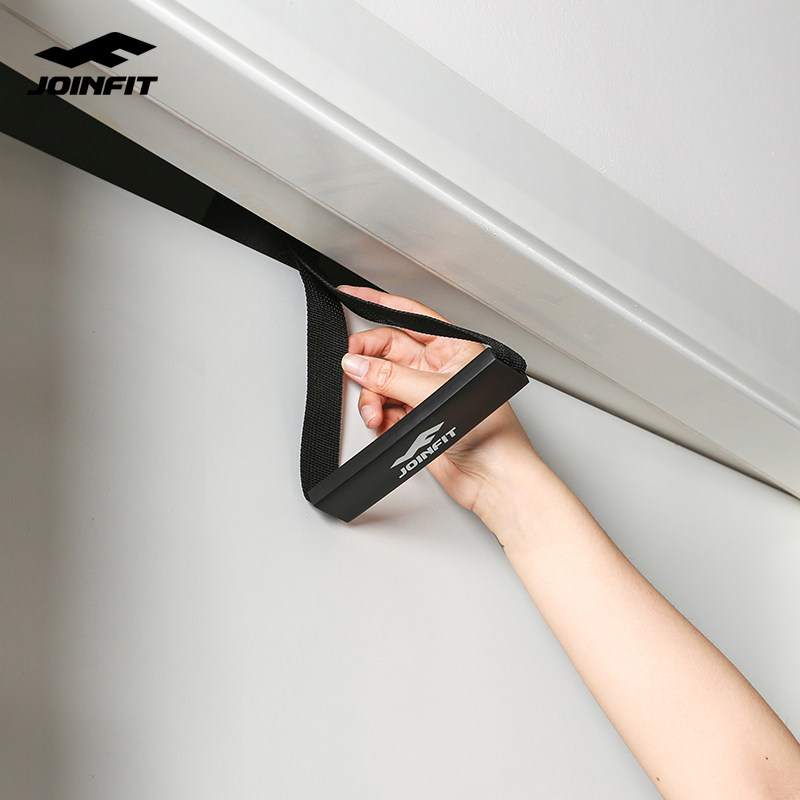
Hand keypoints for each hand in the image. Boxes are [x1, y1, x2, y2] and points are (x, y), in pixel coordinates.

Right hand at [338, 285, 539, 516]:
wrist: (493, 478)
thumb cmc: (491, 432)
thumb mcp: (435, 393)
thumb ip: (391, 377)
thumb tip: (357, 364)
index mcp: (454, 348)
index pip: (411, 316)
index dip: (379, 303)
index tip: (352, 295)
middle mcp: (439, 368)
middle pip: (390, 350)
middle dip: (368, 359)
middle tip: (351, 365)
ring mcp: (426, 394)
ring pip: (383, 382)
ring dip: (372, 395)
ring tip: (375, 411)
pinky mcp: (416, 419)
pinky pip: (384, 408)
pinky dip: (379, 416)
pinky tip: (385, 424)